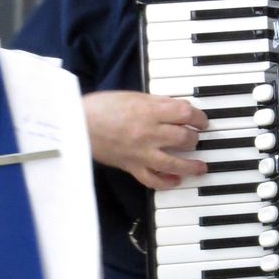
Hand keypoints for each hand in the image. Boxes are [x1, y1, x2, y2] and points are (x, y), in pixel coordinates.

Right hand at [83, 91, 208, 189]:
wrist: (76, 124)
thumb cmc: (101, 107)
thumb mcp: (133, 96)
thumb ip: (157, 103)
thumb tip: (178, 109)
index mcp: (149, 111)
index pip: (186, 114)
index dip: (199, 117)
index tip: (201, 120)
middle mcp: (148, 133)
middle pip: (184, 138)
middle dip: (195, 138)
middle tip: (196, 138)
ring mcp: (141, 153)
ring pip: (174, 163)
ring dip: (192, 166)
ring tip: (201, 167)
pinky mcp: (131, 166)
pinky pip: (152, 180)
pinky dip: (166, 182)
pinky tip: (176, 181)